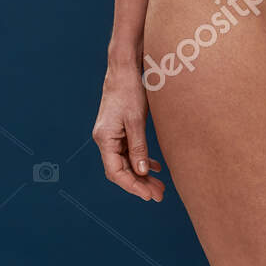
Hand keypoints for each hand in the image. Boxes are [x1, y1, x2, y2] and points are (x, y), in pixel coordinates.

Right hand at [92, 62, 165, 201]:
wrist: (123, 69)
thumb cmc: (129, 91)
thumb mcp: (136, 120)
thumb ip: (139, 147)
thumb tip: (141, 172)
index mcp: (105, 139)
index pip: (116, 172)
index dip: (132, 186)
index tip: (149, 195)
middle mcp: (105, 140)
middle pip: (121, 170)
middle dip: (140, 184)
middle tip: (159, 195)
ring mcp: (112, 135)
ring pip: (127, 162)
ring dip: (142, 174)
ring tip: (160, 185)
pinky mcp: (119, 130)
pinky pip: (129, 151)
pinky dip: (141, 160)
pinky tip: (154, 167)